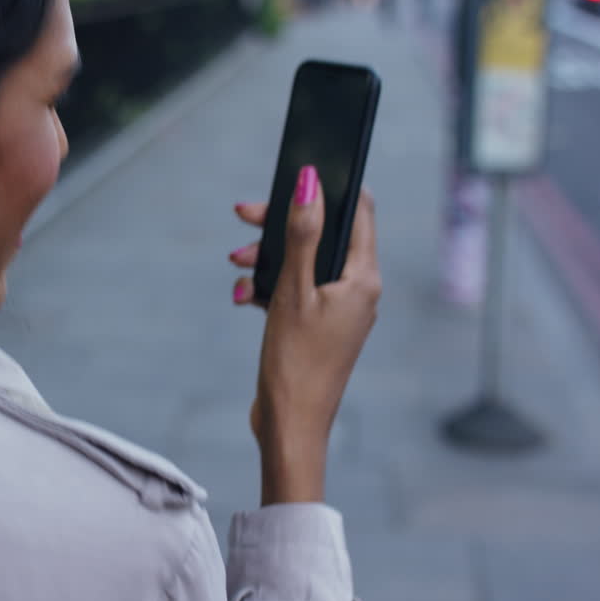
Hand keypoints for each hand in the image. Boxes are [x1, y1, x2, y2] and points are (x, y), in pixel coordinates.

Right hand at [228, 166, 381, 504]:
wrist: (290, 425)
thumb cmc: (296, 362)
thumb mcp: (293, 291)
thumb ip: (301, 235)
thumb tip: (310, 184)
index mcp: (363, 278)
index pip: (358, 211)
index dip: (327, 187)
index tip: (295, 174)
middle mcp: (358, 290)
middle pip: (322, 236)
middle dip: (281, 224)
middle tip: (244, 215)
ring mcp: (339, 310)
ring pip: (303, 263)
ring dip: (267, 258)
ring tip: (236, 264)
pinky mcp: (318, 326)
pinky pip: (295, 291)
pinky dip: (268, 288)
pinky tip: (244, 297)